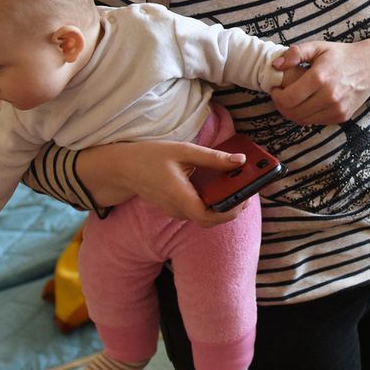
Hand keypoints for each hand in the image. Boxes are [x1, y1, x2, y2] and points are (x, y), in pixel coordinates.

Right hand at [78, 139, 245, 227]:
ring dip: (224, 203)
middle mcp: (178, 209)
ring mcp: (175, 211)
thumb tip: (240, 161)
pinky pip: (199, 209)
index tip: (246, 196)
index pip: (209, 216)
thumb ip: (213, 158)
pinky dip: (213, 199)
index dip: (231, 210)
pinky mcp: (175, 208)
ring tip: (237, 182)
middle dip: (233, 206)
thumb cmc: (150, 157)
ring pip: (206, 215)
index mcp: (179, 196)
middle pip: (212, 219)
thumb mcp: (183, 151)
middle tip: (247, 187)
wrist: (123, 168)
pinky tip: (219, 183)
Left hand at [271, 37, 369, 125]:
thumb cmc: (341, 56)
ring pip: (302, 120)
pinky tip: (308, 103)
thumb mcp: (318, 46)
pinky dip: (307, 115)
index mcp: (320, 77)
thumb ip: (295, 53)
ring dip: (292, 112)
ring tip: (293, 99)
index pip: (288, 99)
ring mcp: (336, 109)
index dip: (276, 96)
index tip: (276, 89)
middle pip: (293, 113)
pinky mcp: (341, 117)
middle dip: (281, 105)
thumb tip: (276, 66)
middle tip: (281, 95)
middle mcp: (329, 96)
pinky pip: (315, 122)